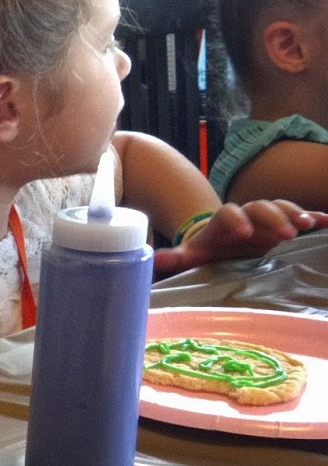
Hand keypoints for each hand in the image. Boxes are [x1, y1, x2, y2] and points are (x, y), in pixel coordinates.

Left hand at [153, 200, 326, 275]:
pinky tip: (327, 221)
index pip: (228, 213)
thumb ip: (177, 256)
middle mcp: (247, 214)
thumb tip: (156, 258)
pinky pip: (301, 215)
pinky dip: (315, 216)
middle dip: (272, 218)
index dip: (235, 220)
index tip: (243, 234)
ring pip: (282, 207)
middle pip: (260, 208)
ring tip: (308, 225)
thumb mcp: (191, 254)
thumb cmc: (207, 248)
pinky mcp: (283, 223)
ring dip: (295, 213)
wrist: (222, 239)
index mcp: (223, 220)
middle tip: (286, 233)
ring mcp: (267, 217)